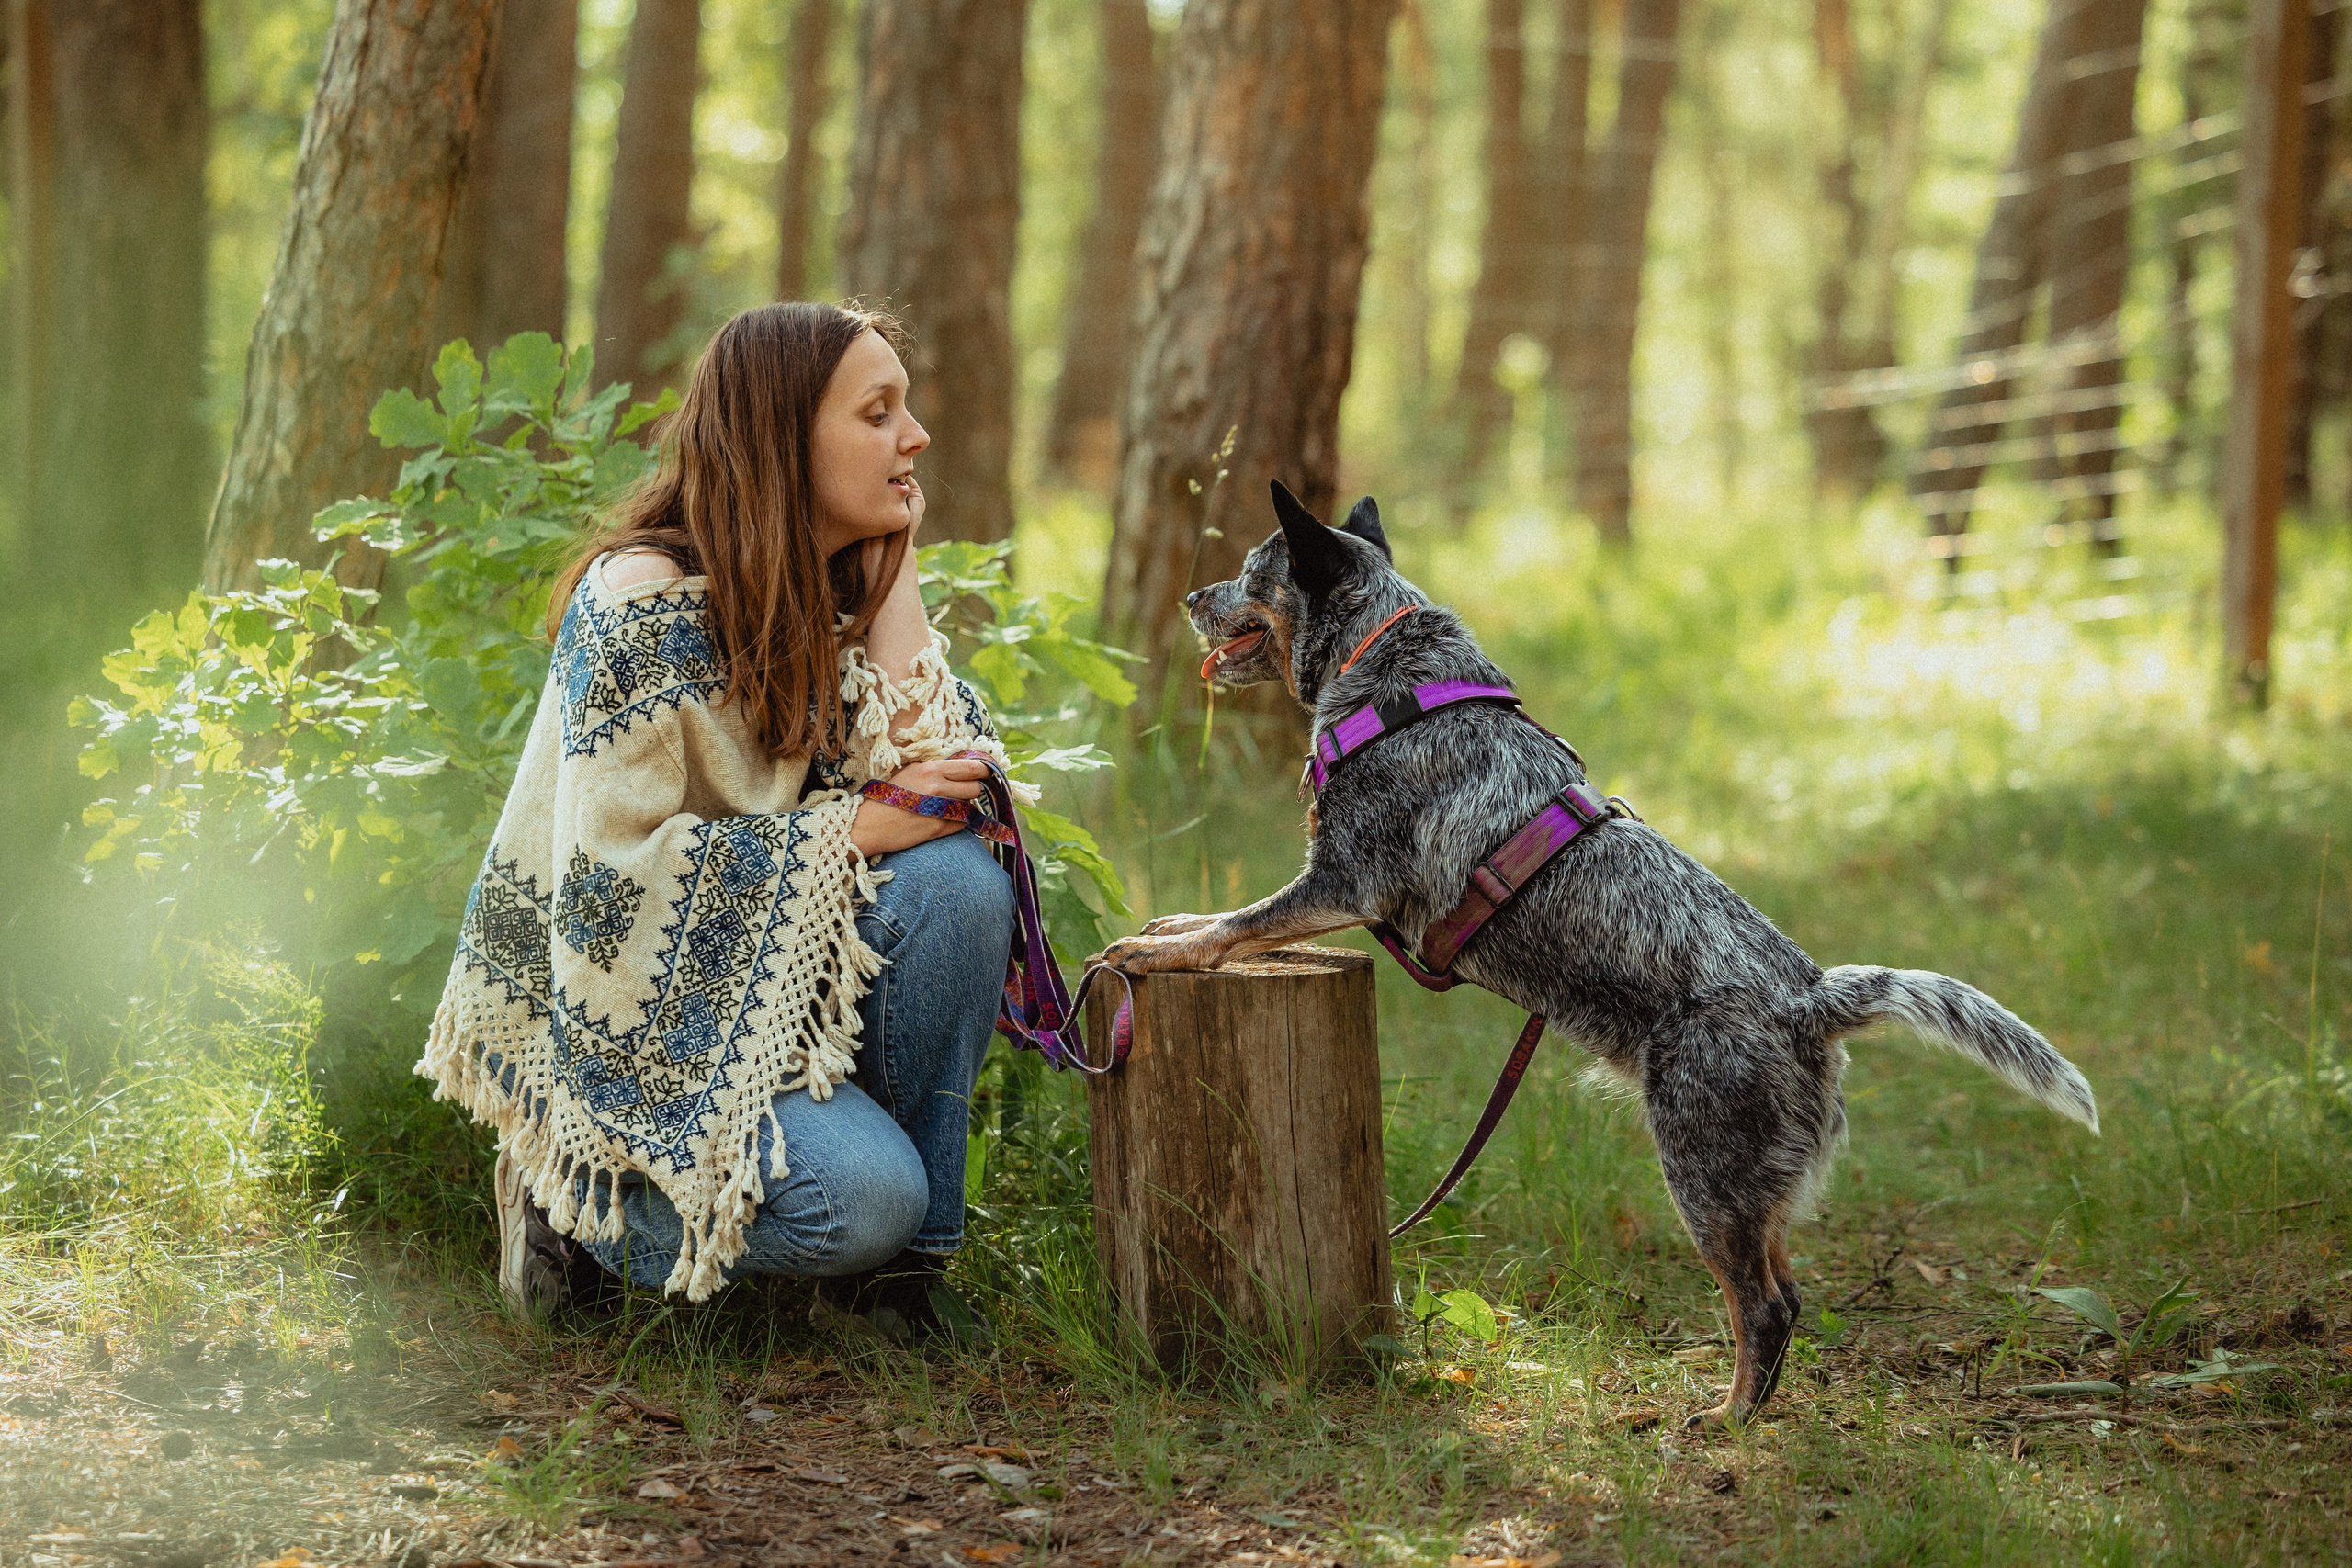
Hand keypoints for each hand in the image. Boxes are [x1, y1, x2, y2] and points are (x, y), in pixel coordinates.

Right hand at [849, 756, 989, 857]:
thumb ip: (937, 769)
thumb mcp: (911, 772)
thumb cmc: (888, 796)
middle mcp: (939, 788)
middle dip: (972, 790)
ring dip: (964, 806)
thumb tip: (963, 768)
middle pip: (976, 788)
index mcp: (932, 770)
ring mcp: (940, 810)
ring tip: (947, 806)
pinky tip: (942, 819)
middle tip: (962, 792)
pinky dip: (957, 821)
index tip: (986, 773)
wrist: (869, 825)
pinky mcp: (940, 829)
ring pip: (971, 806)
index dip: (984, 770)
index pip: (973, 767)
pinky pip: (962, 823)